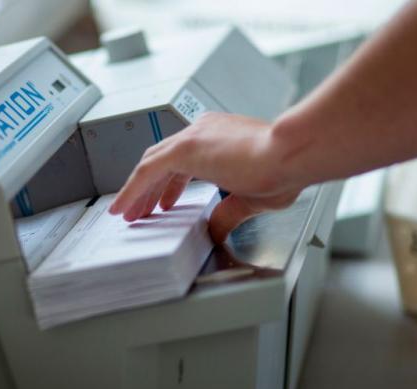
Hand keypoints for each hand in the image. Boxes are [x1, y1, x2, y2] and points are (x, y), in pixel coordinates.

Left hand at [108, 112, 307, 243]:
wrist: (292, 153)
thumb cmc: (286, 169)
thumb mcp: (251, 198)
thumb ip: (228, 212)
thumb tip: (216, 229)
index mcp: (221, 136)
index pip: (184, 158)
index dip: (169, 183)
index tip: (163, 202)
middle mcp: (204, 130)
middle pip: (162, 159)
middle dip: (149, 189)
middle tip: (140, 210)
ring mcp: (194, 137)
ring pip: (151, 164)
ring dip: (137, 191)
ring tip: (128, 213)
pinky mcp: (185, 148)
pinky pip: (148, 170)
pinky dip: (132, 190)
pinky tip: (123, 207)